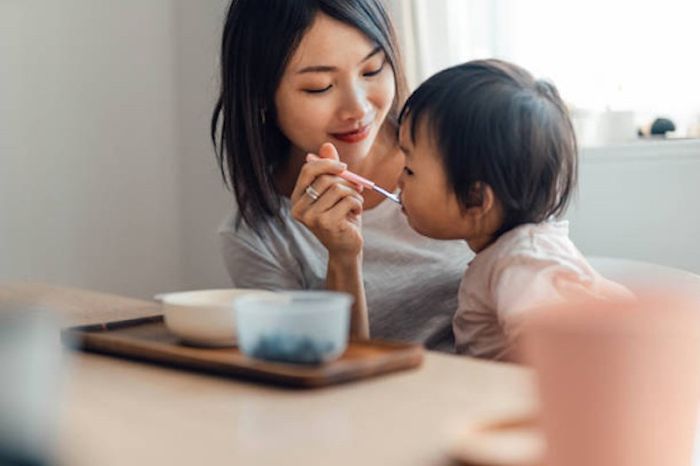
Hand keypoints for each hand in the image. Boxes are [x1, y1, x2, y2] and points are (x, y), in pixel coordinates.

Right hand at [291, 143, 364, 257]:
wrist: (346, 248)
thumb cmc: (340, 217)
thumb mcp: (334, 192)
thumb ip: (329, 170)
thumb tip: (327, 145)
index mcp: (297, 199)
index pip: (308, 170)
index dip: (327, 163)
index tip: (344, 167)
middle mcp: (299, 209)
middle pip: (325, 179)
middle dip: (346, 182)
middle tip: (357, 188)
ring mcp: (311, 217)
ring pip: (338, 189)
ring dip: (354, 194)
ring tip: (355, 204)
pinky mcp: (327, 223)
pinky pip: (348, 200)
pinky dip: (357, 204)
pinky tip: (355, 213)